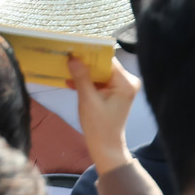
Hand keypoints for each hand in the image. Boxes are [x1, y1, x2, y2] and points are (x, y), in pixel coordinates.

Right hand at [70, 55, 139, 176]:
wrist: (105, 145)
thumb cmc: (98, 125)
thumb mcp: (87, 99)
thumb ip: (81, 77)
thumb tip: (73, 58)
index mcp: (126, 82)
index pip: (107, 60)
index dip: (90, 54)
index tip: (74, 49)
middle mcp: (128, 82)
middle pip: (104, 65)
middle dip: (86, 64)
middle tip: (67, 58)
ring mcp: (123, 87)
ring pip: (100, 73)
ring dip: (84, 73)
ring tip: (66, 70)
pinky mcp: (116, 93)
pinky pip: (101, 82)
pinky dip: (88, 82)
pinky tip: (71, 82)